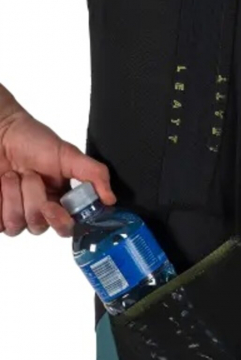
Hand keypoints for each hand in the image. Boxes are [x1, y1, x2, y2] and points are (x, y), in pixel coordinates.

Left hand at [0, 98, 115, 237]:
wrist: (0, 130)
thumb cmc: (32, 140)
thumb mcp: (70, 155)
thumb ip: (95, 175)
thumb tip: (110, 198)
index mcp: (62, 203)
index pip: (68, 228)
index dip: (61, 221)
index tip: (53, 205)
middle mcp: (41, 212)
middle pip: (41, 227)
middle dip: (34, 201)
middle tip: (31, 177)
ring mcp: (17, 214)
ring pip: (18, 225)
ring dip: (14, 196)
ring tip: (13, 175)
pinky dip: (1, 200)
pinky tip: (3, 183)